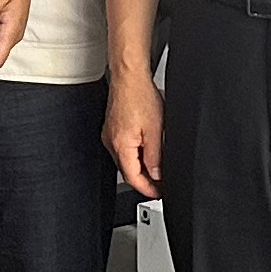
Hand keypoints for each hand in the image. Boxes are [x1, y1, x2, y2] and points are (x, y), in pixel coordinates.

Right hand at [104, 67, 164, 199]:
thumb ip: (155, 156)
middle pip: (128, 171)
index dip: (147, 189)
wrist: (129, 77)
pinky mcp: (112, 128)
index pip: (133, 178)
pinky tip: (146, 148)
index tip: (158, 194)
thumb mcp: (156, 130)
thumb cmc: (140, 96)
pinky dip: (135, 154)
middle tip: (161, 183)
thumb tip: (156, 174)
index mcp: (121, 146)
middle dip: (144, 179)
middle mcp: (111, 142)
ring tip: (157, 166)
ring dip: (140, 166)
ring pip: (125, 160)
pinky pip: (123, 148)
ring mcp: (110, 135)